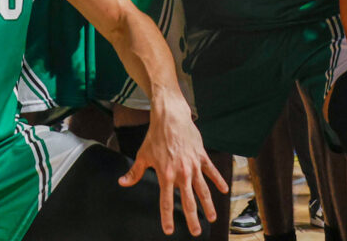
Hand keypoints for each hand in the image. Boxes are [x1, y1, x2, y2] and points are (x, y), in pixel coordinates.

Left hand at [120, 97, 227, 235]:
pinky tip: (223, 190)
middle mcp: (181, 173)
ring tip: (212, 218)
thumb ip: (135, 172)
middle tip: (196, 232)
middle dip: (192, 218)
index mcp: (165, 174)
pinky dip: (218, 181)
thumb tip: (123, 183)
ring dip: (208, 205)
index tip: (169, 230)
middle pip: (188, 200)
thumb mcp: (143, 155)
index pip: (166, 201)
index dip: (167, 217)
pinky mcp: (201, 156)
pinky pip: (211, 171)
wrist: (170, 116)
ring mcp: (193, 165)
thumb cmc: (156, 135)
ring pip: (203, 189)